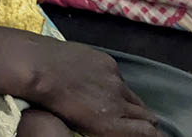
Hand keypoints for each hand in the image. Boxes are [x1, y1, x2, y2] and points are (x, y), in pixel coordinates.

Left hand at [29, 43, 160, 136]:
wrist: (39, 67)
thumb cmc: (51, 103)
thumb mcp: (82, 125)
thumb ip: (105, 127)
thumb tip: (116, 126)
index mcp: (111, 124)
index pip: (149, 132)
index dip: (152, 134)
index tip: (150, 134)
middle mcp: (119, 103)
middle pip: (148, 116)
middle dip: (145, 120)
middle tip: (136, 122)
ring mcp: (115, 80)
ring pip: (133, 95)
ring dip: (126, 100)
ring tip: (109, 100)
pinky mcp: (108, 62)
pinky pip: (117, 76)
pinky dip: (111, 81)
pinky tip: (94, 80)